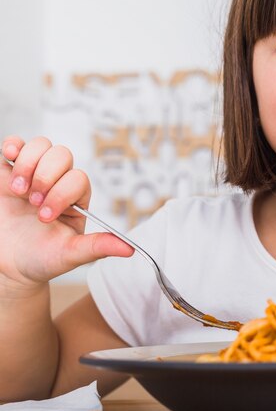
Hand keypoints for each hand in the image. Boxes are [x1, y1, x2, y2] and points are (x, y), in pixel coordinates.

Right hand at [0, 136, 132, 288]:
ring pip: (42, 146)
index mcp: (76, 198)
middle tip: (32, 202)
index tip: (45, 216)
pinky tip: (10, 158)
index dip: (62, 193)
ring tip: (18, 191)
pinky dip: (13, 146)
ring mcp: (33, 175)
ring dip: (29, 164)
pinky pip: (15, 145)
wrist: (8, 265)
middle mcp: (56, 182)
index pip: (78, 179)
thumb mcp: (70, 255)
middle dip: (46, 177)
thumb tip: (129, 249)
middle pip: (62, 155)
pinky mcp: (8, 173)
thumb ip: (97, 247)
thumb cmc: (40, 259)